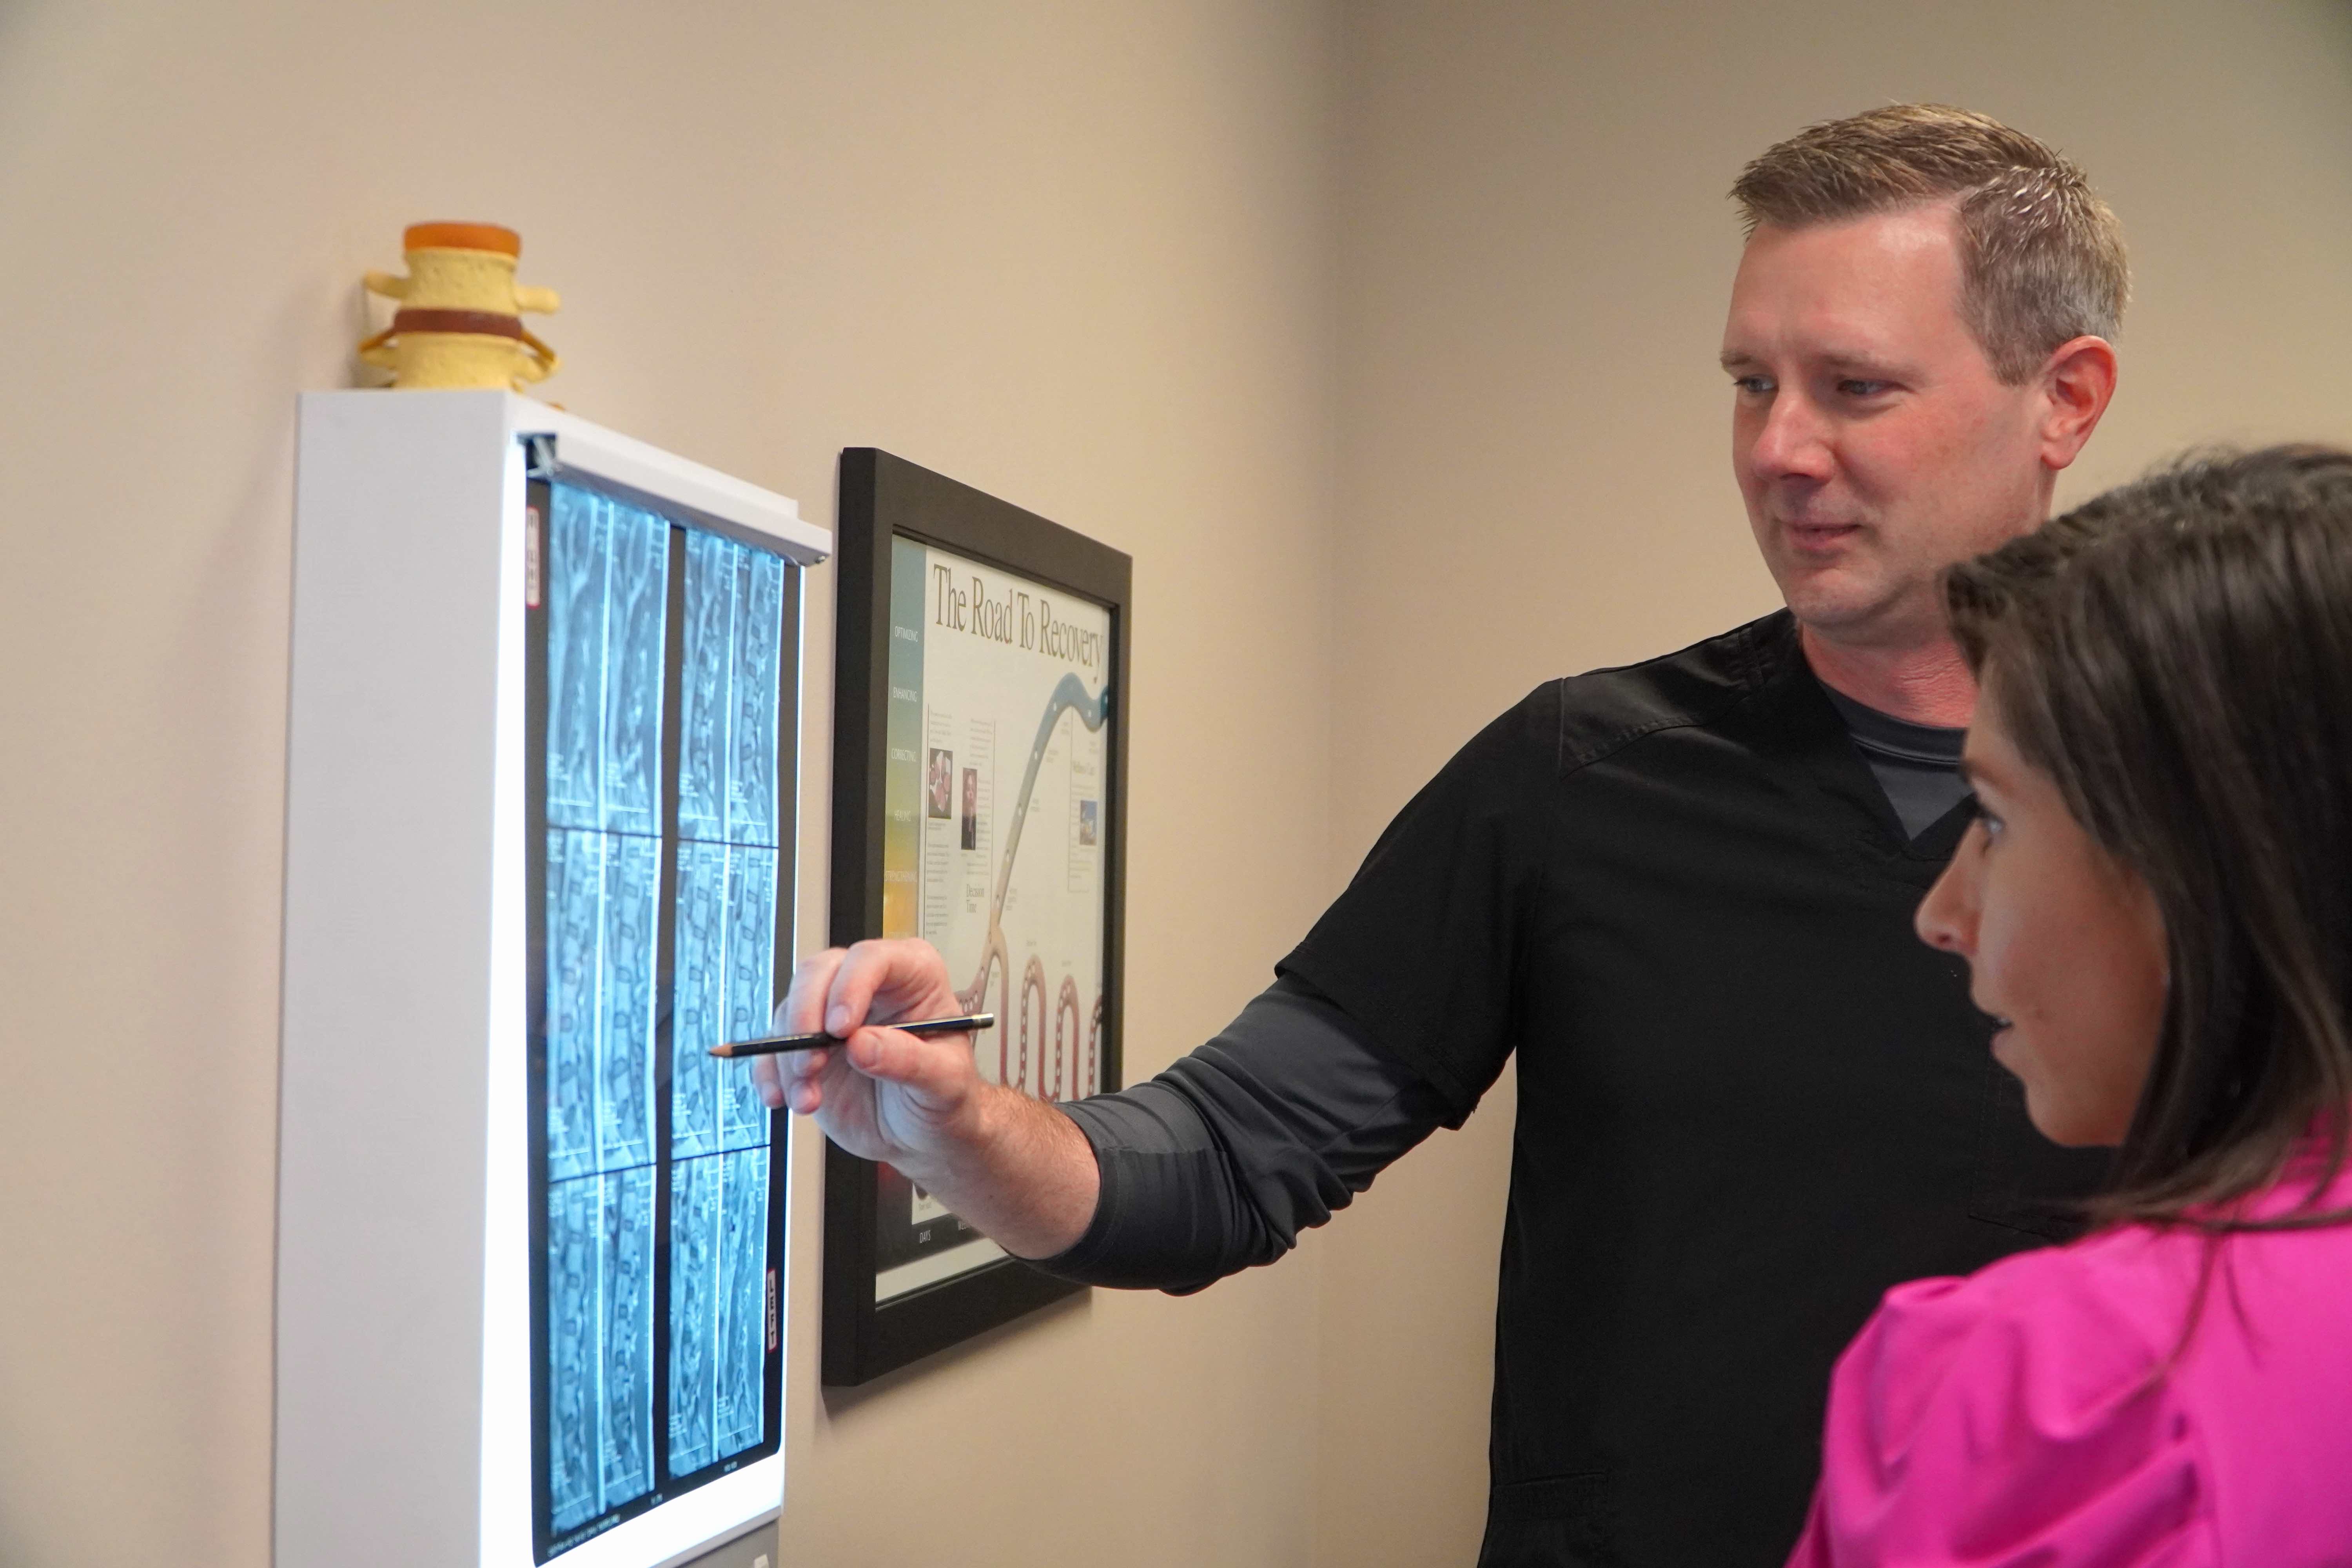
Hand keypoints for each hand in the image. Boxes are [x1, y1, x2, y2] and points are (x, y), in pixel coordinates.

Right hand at [753, 938, 984, 1180]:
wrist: (924, 1136)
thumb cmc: (945, 1098)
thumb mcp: (944, 1083)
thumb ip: (909, 1061)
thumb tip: (862, 1044)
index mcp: (912, 976)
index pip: (872, 959)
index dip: (850, 987)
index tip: (841, 1028)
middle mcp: (868, 986)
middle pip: (819, 973)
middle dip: (806, 1017)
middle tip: (812, 1063)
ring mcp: (832, 1015)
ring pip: (791, 1010)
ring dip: (789, 1056)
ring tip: (808, 1098)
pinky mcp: (807, 1047)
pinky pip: (775, 1048)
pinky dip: (771, 1073)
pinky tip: (783, 1099)